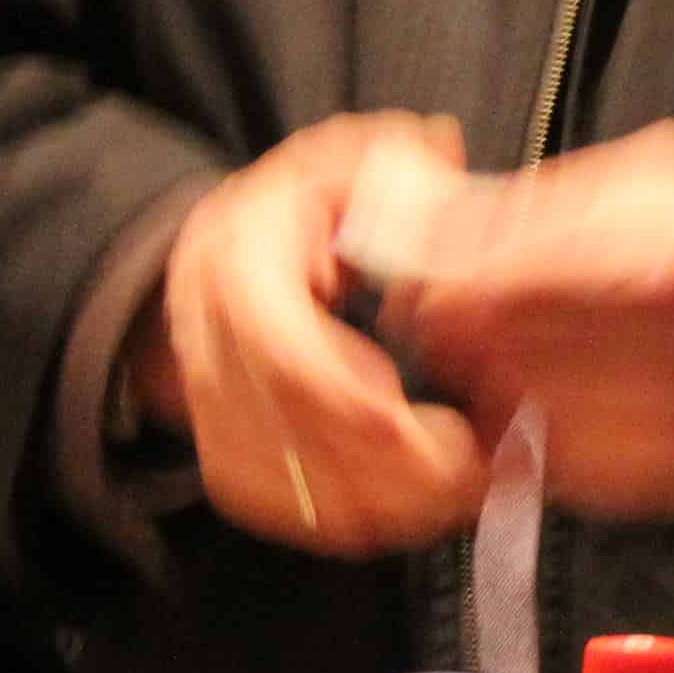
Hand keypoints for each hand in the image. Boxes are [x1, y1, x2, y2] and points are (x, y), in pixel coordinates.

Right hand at [133, 114, 488, 556]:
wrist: (226, 256)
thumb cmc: (309, 208)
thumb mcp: (352, 163)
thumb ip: (399, 164)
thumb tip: (438, 152)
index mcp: (235, 259)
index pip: (281, 350)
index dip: (351, 396)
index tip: (427, 428)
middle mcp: (204, 334)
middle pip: (285, 430)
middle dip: (383, 465)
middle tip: (470, 469)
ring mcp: (203, 398)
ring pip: (280, 482)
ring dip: (372, 502)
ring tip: (454, 490)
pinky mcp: (217, 448)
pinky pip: (270, 504)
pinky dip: (339, 519)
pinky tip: (404, 508)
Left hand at [378, 125, 673, 519]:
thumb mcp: (659, 167)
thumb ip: (541, 206)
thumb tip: (432, 224)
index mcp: (640, 262)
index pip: (471, 293)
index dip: (428, 278)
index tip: (429, 263)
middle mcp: (646, 355)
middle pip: (480, 357)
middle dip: (461, 325)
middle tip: (481, 294)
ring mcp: (660, 426)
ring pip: (512, 414)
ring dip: (501, 378)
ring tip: (545, 337)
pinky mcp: (671, 474)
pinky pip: (563, 461)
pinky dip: (549, 425)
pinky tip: (580, 387)